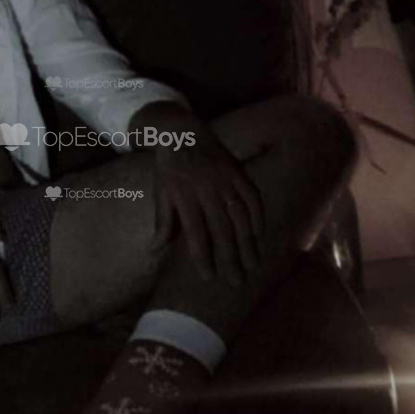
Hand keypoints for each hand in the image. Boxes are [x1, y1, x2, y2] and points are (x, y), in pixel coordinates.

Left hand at [152, 124, 265, 285]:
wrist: (183, 132)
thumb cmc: (169, 168)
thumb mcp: (160, 192)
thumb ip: (162, 221)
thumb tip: (155, 249)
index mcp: (184, 197)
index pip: (196, 234)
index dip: (203, 257)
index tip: (210, 277)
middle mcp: (206, 190)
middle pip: (222, 230)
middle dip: (231, 258)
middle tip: (238, 281)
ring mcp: (224, 180)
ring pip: (240, 216)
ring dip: (248, 242)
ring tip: (252, 264)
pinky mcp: (237, 172)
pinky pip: (252, 196)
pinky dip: (258, 214)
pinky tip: (259, 233)